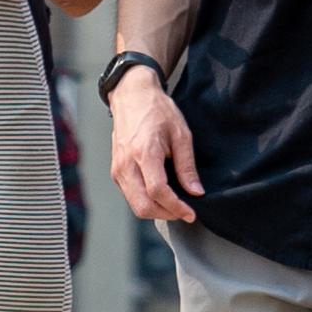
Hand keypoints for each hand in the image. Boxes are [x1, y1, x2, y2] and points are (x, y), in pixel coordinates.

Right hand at [109, 67, 203, 224]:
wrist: (132, 97)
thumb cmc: (157, 111)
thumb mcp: (181, 134)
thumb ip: (187, 165)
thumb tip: (195, 191)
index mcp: (144, 153)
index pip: (157, 191)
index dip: (175, 207)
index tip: (190, 213)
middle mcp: (126, 165)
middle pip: (143, 206)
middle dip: (166, 214)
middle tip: (184, 212)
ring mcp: (118, 169)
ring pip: (135, 205)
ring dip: (156, 211)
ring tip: (175, 206)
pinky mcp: (116, 172)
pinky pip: (130, 197)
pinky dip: (146, 202)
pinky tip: (161, 196)